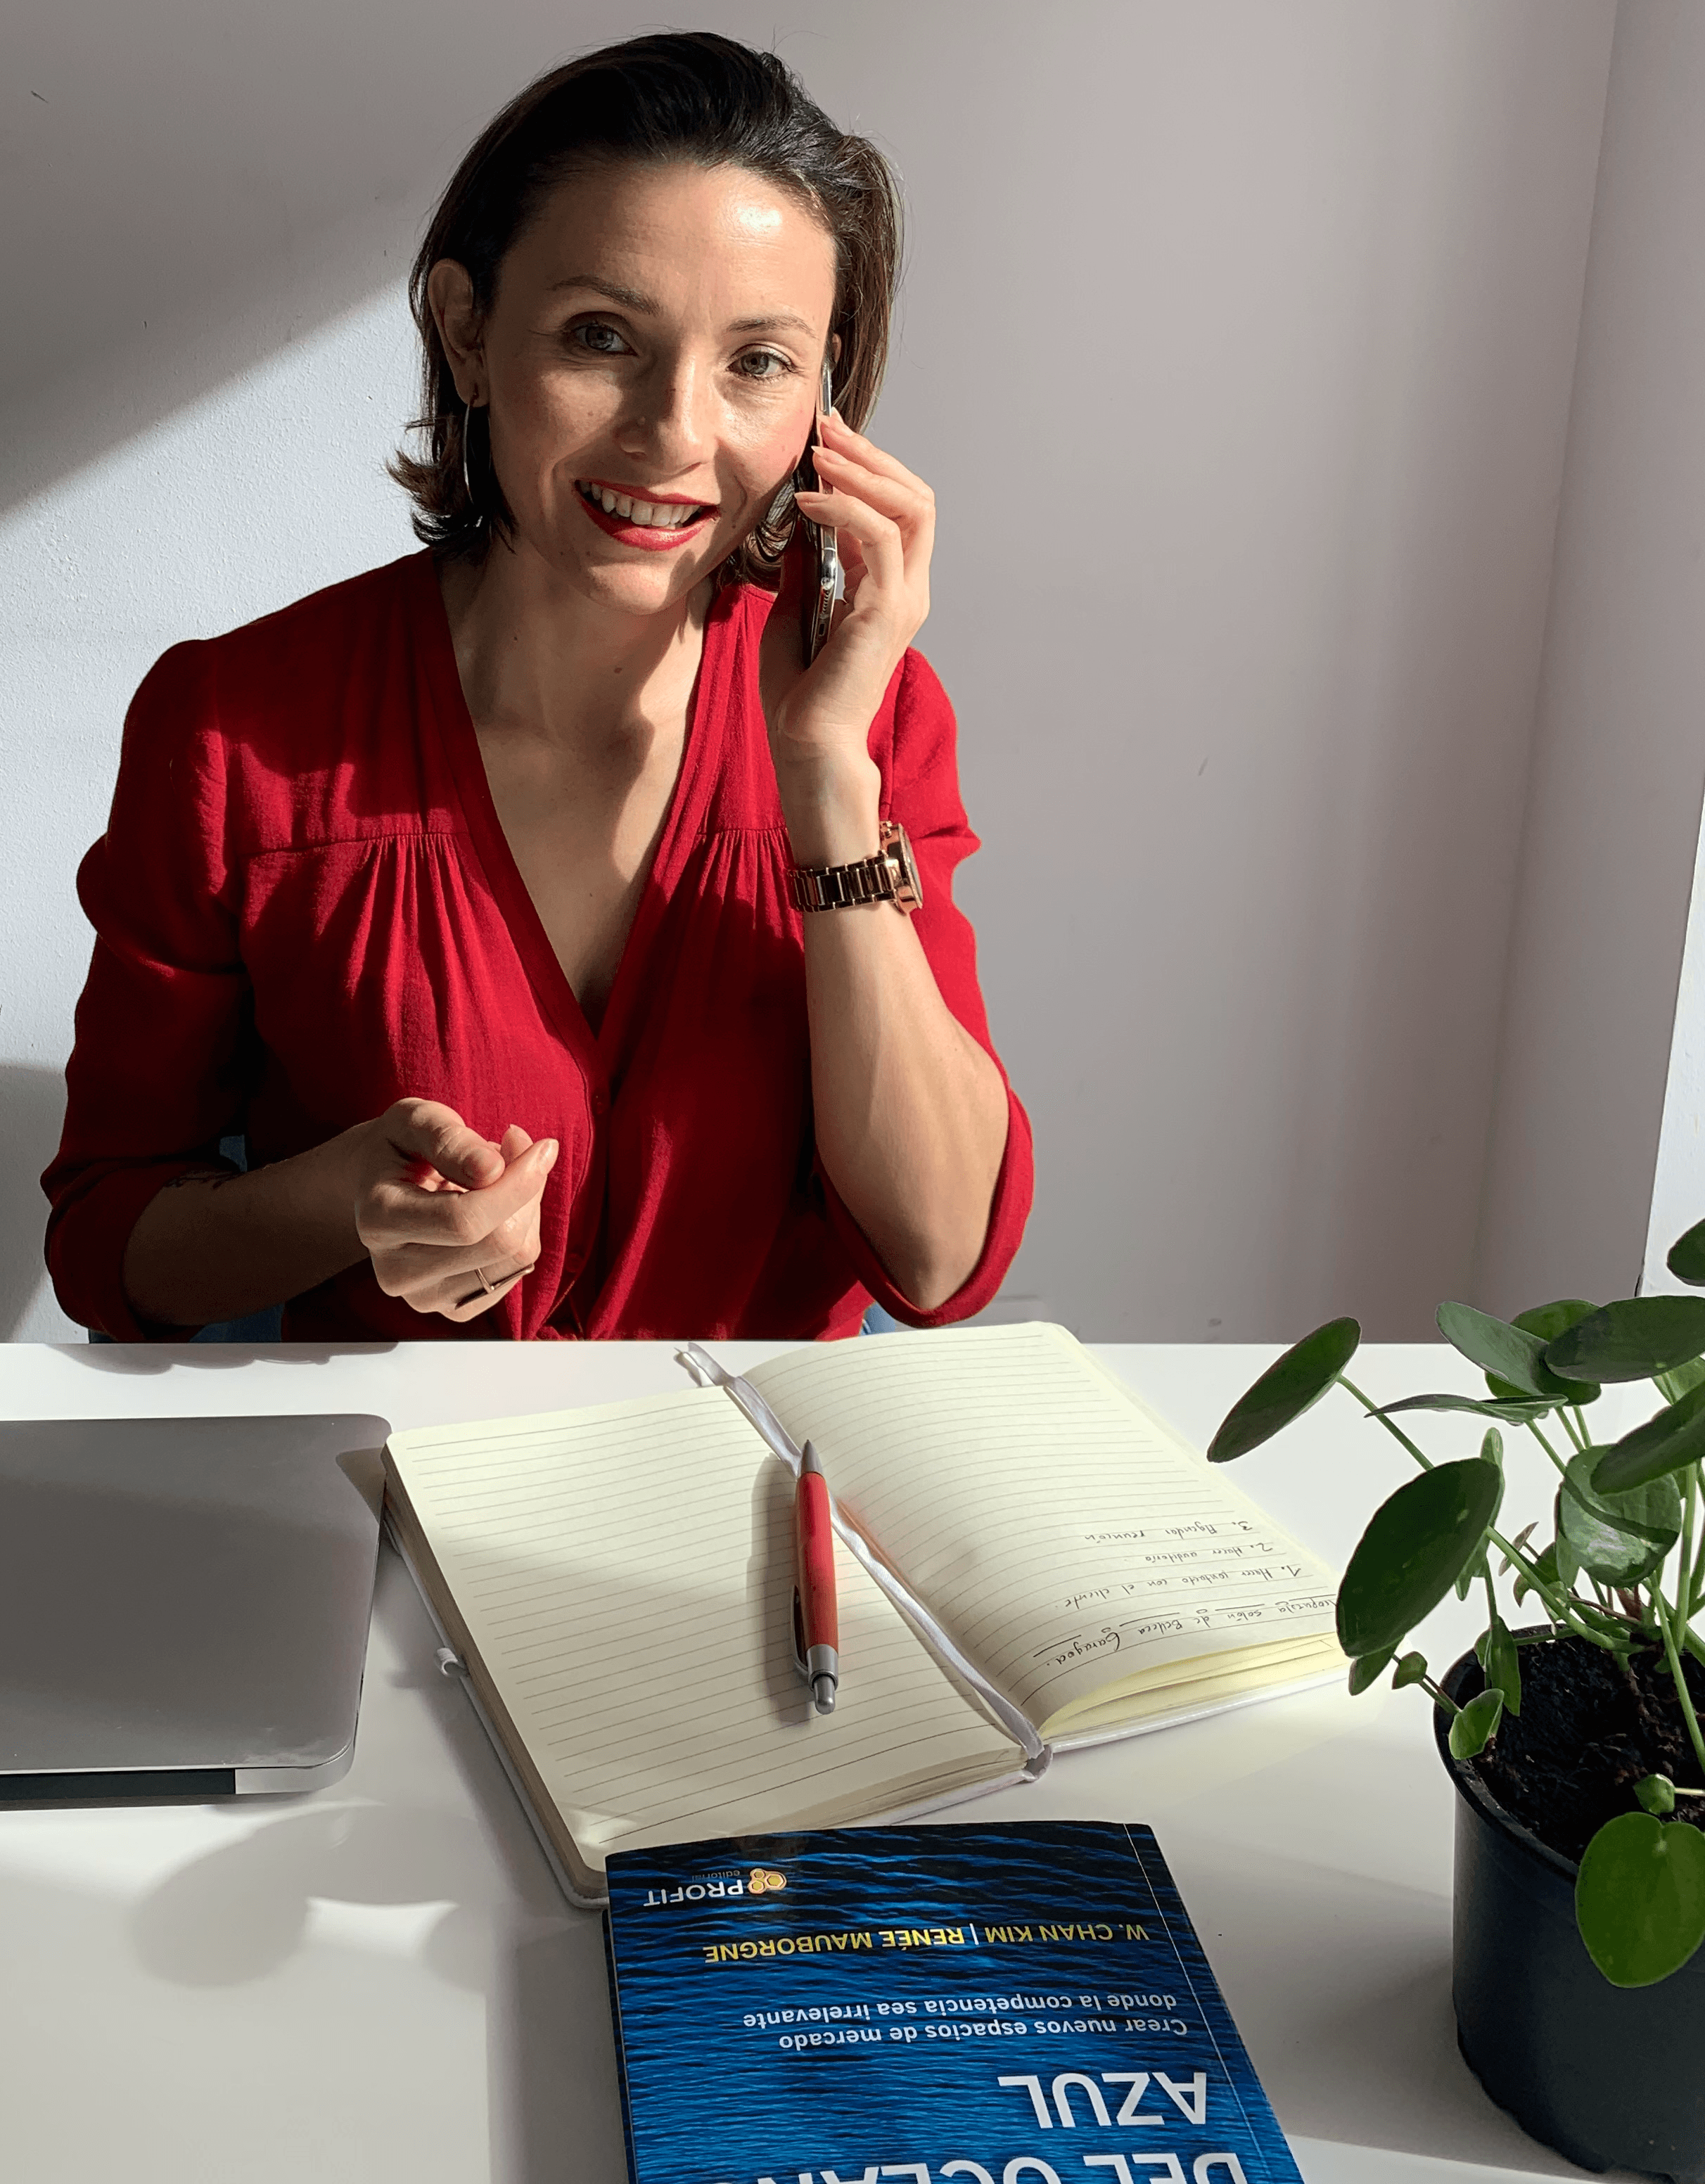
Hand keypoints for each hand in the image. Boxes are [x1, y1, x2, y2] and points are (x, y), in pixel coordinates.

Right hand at [352, 1099, 556, 1321]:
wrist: (380, 1185)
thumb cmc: (401, 1146)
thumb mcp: (417, 1120)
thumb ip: (450, 1140)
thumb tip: (492, 1169)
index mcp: (379, 1221)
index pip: (464, 1220)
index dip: (516, 1184)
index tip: (541, 1148)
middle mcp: (395, 1270)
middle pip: (499, 1242)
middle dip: (525, 1190)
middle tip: (517, 1151)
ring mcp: (425, 1297)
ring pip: (517, 1258)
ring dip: (527, 1208)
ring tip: (499, 1177)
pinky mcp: (455, 1308)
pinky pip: (518, 1270)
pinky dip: (523, 1231)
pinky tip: (497, 1209)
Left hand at [758, 409, 934, 779]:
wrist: (807, 744)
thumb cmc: (798, 693)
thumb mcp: (793, 611)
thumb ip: (805, 568)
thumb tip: (798, 525)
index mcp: (887, 590)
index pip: (896, 510)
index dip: (864, 469)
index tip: (824, 440)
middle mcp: (906, 590)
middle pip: (914, 498)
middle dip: (871, 456)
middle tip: (826, 428)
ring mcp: (903, 599)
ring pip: (908, 508)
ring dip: (862, 471)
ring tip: (820, 452)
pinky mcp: (887, 610)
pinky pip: (878, 537)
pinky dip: (843, 509)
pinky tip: (807, 502)